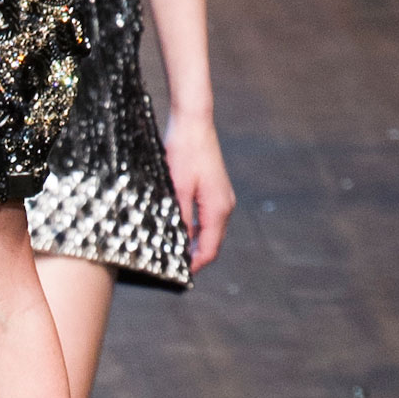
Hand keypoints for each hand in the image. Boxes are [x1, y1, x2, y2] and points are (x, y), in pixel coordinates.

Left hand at [164, 110, 234, 269]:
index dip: (194, 265)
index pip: (209, 249)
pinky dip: (195, 228)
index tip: (178, 275)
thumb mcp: (176, 188)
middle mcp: (225, 205)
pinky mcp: (215, 190)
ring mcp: (222, 197)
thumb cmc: (185, 151)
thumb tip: (179, 242)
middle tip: (173, 267)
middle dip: (194, 257)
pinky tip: (179, 229)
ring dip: (194, 243)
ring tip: (173, 250)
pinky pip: (207, 218)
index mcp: (218, 208)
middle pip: (211, 243)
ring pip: (209, 231)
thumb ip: (180, 218)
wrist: (194, 122)